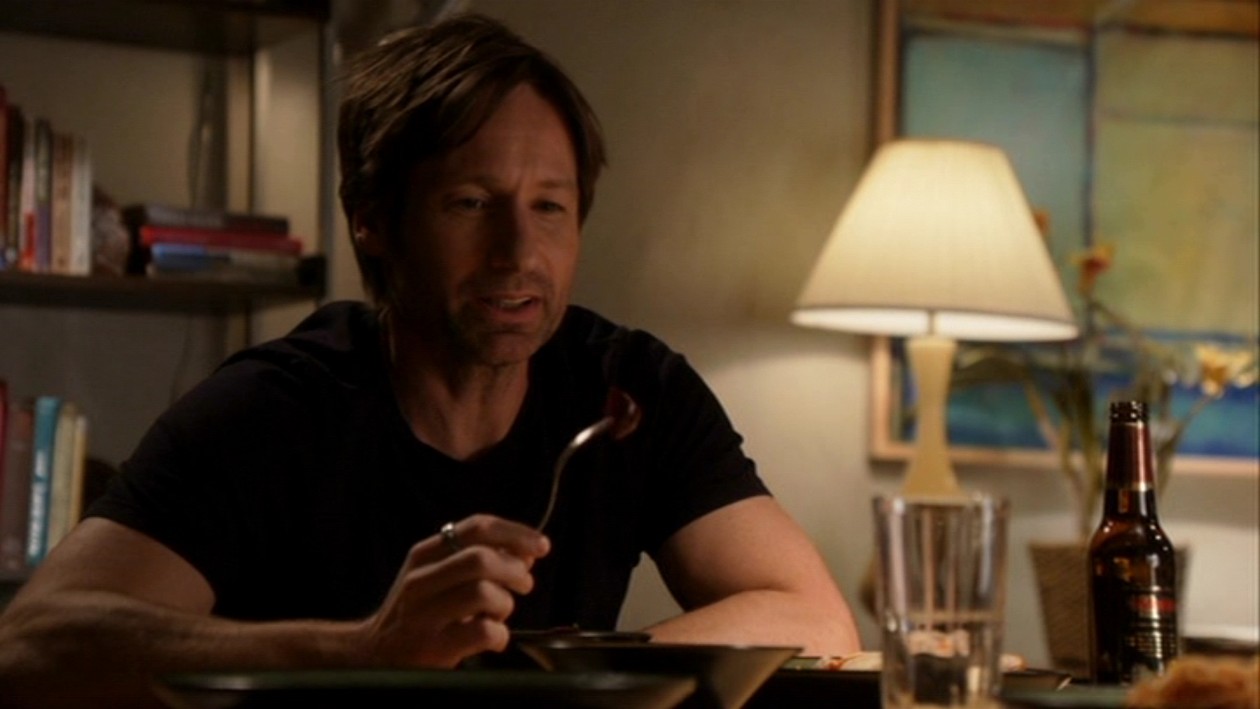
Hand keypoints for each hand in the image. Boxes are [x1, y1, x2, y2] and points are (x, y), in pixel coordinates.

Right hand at [357, 514, 549, 667]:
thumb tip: (525, 553)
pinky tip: (493, 639)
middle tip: (523, 585)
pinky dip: (499, 635)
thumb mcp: (436, 575)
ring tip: (499, 614)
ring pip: (484, 592)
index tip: (540, 545)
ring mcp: (423, 615)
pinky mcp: (432, 648)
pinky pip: (483, 631)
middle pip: (481, 558)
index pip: (476, 528)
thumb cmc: (416, 612)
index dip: (516, 533)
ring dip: (506, 604)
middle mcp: (420, 580)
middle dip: (514, 571)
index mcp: (424, 554)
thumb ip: (475, 560)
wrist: (371, 655)